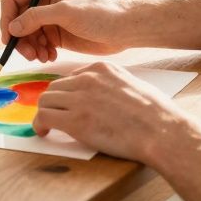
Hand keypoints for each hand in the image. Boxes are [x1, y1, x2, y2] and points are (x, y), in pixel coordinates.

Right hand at [0, 0, 129, 61]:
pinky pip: (36, 45)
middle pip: (16, 21)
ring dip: (29, 49)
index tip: (9, 38)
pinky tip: (51, 57)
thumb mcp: (66, 12)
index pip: (13, 1)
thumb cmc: (99, 14)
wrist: (121, 30)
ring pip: (24, 36)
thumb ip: (37, 17)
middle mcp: (42, 2)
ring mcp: (48, 20)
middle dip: (19, 39)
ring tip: (43, 57)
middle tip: (29, 54)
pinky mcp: (54, 36)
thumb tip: (12, 27)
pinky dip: (39, 53)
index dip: (7, 19)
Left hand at [33, 61, 199, 162]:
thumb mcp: (133, 85)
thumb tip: (105, 97)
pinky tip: (43, 132)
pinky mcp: (74, 120)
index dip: (67, 93)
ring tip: (48, 125)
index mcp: (102, 68)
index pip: (72, 77)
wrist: (161, 130)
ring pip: (45, 100)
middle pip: (55, 87)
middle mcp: (87, 79)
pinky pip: (44, 117)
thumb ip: (113, 85)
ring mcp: (79, 99)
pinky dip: (39, 124)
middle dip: (54, 102)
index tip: (68, 104)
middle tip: (56, 116)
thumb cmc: (155, 113)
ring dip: (45, 113)